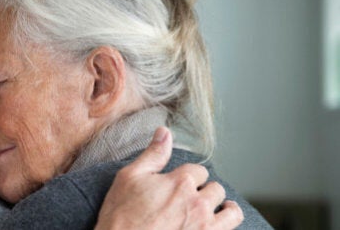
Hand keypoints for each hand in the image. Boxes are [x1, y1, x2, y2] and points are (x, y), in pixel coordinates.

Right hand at [95, 127, 243, 229]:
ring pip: (230, 211)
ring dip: (222, 208)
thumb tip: (165, 132)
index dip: (189, 176)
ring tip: (214, 211)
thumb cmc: (121, 214)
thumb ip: (153, 154)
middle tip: (190, 200)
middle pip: (216, 189)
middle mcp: (197, 202)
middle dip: (205, 192)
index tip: (180, 184)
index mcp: (180, 182)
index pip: (198, 171)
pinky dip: (225, 225)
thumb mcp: (130, 177)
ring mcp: (204, 225)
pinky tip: (214, 225)